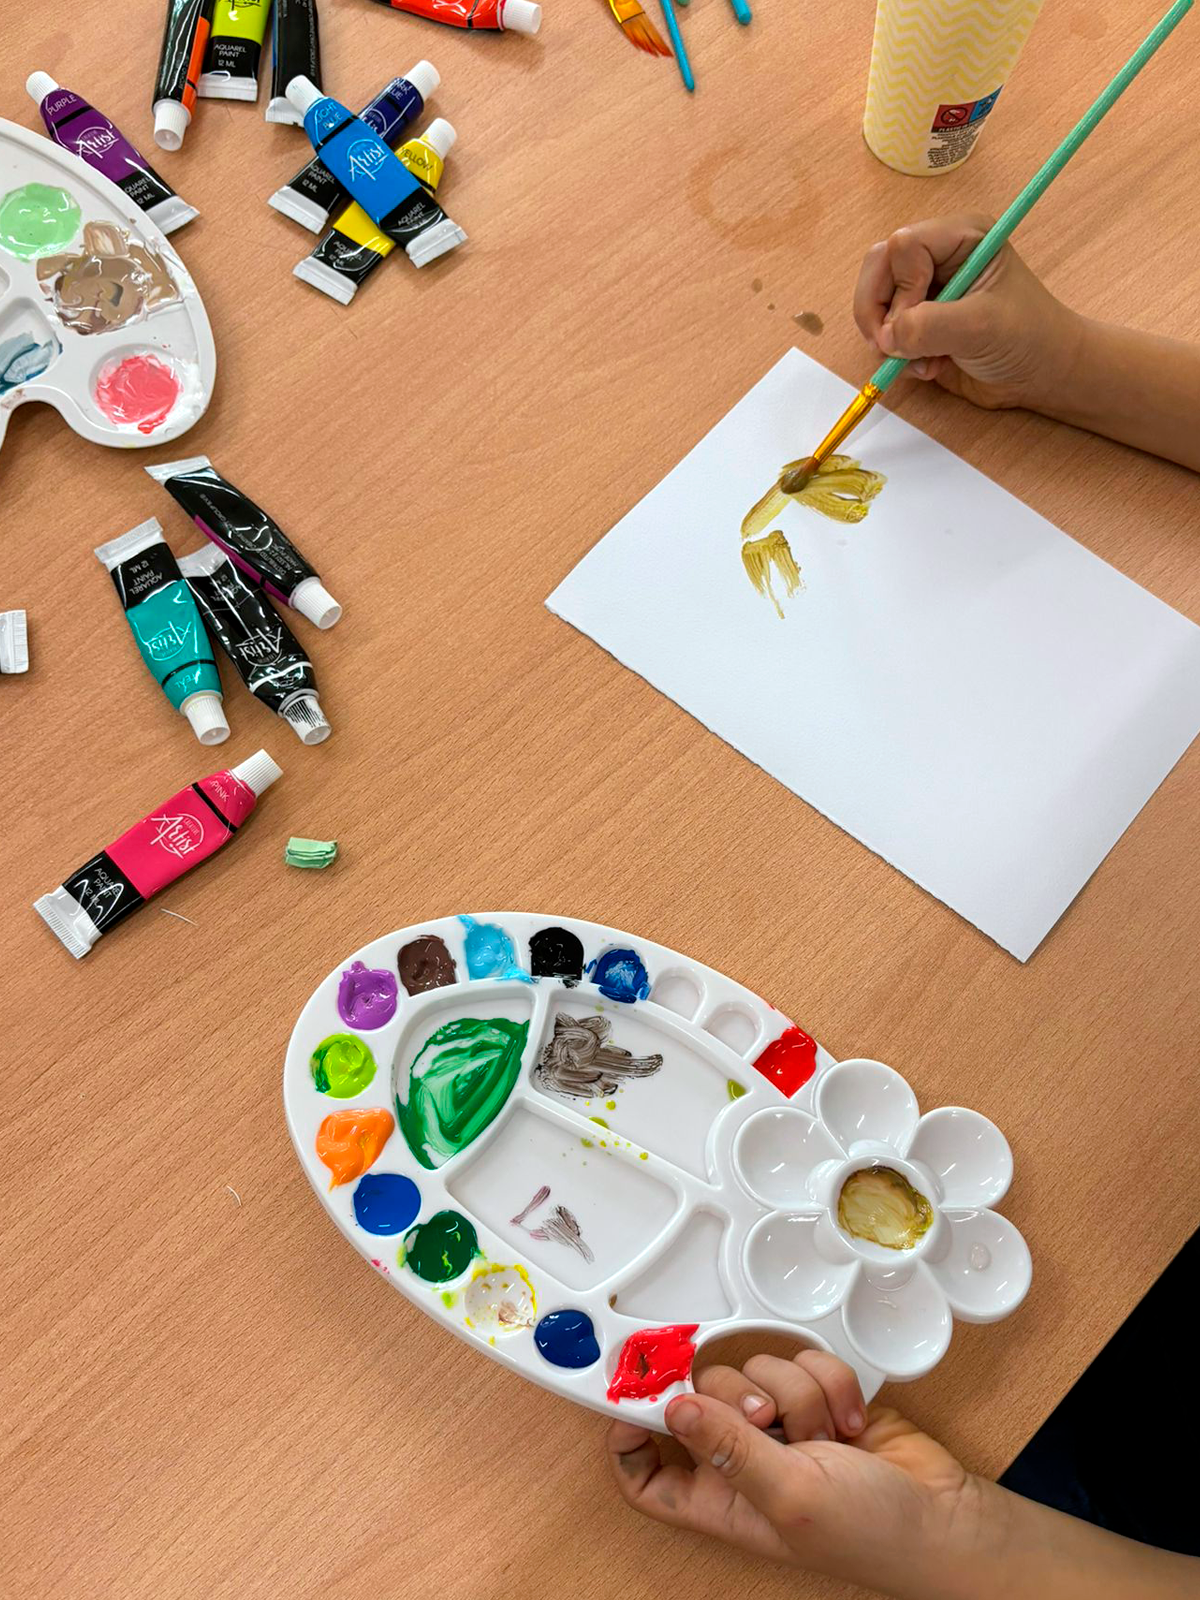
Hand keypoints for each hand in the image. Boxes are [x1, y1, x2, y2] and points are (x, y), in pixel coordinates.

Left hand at [606, 1348, 977, 1597]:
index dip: (628, 1438)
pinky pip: (800, 1360)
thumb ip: (730, 1449)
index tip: (631, 1396)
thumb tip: (672, 1409)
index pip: (647, 1475)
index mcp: (721, 1499)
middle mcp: (743, 1461)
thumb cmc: (870, 1533)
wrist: (943, 1514)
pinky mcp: (816, 1398)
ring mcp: (780, 1427)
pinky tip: (850, 1420)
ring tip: (826, 1434)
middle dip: (739, 1395)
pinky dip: (829, 1382)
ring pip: (756, 1369)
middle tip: (769, 1417)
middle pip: (701, 1398)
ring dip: (797, 1393)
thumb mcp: (789, 1495)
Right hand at [854, 214, 1082, 411]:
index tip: (918, 320)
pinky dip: (898, 357)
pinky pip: (884, 334)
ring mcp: (925, 290)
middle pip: (877, 268)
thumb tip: (887, 336)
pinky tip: (929, 367)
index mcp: (960, 237)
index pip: (901, 245)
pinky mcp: (919, 322)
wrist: (1041, 375)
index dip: (901, 285)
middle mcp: (938, 257)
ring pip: (875, 303)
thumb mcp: (981, 326)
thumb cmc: (1028, 337)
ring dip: (889, 340)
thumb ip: (930, 325)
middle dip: (879, 312)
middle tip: (892, 346)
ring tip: (922, 361)